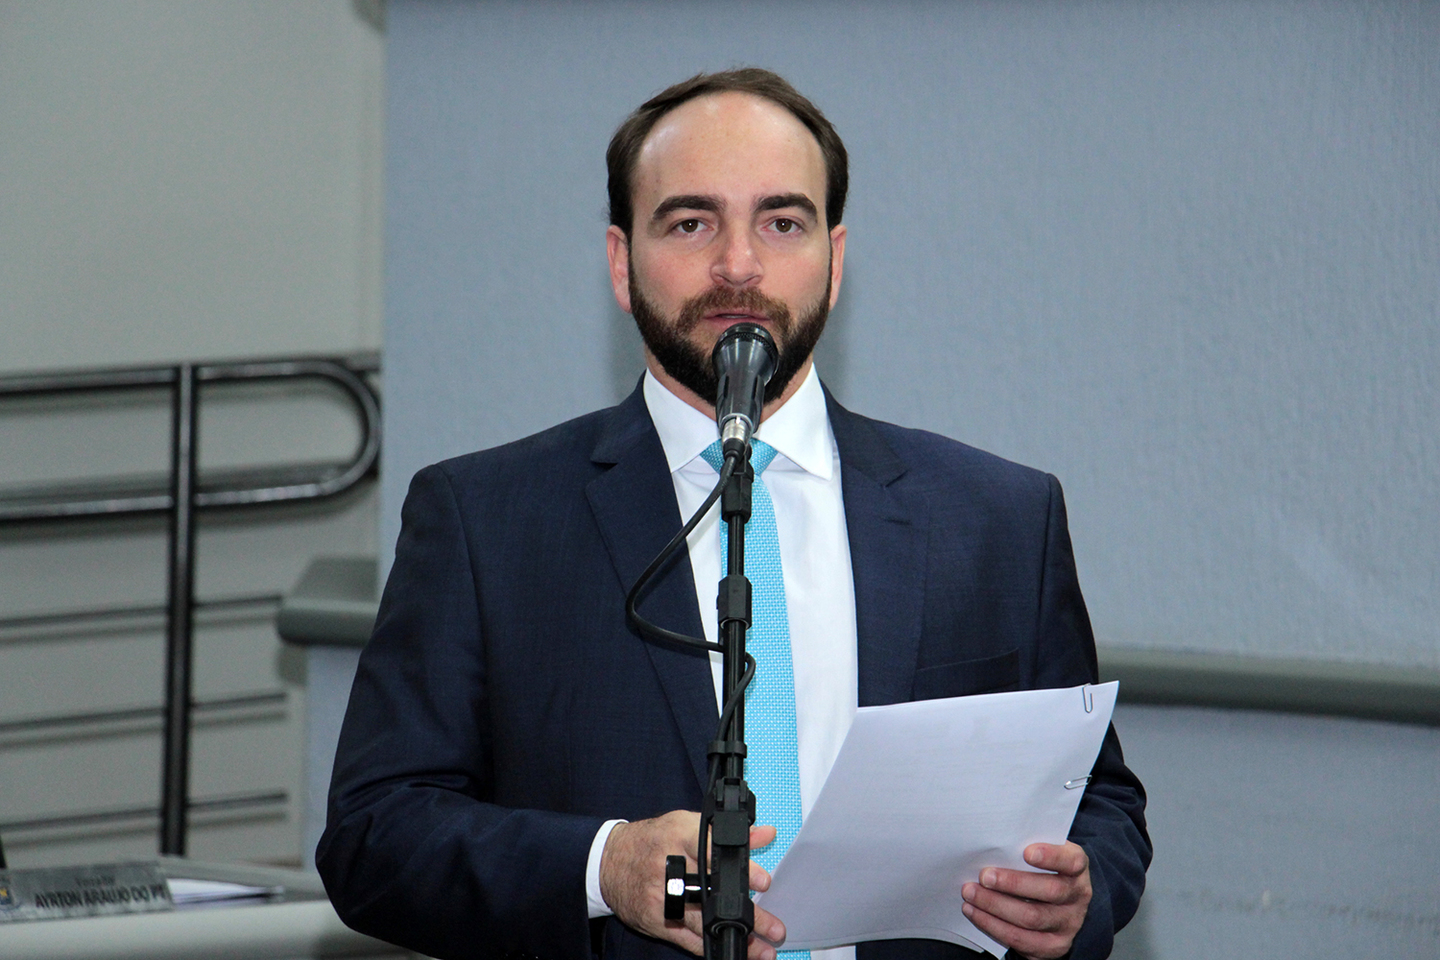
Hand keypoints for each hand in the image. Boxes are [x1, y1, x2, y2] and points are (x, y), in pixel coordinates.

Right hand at [598, 810, 786, 958]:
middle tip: (773, 927)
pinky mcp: (655, 920)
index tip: (763, 882)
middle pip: (713, 893)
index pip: (713, 850)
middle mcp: (669, 866)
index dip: (740, 867)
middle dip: (746, 914)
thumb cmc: (652, 841)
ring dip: (735, 937)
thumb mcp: (684, 825)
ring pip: (703, 922)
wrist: (608, 862)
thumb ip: (725, 833)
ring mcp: (661, 897)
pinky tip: (731, 952)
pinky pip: (686, 939)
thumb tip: (765, 834)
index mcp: (679, 835)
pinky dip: (710, 947)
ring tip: (762, 950)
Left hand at [960, 842, 1091, 959]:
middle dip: (1013, 883)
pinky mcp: (1053, 946)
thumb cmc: (1041, 870)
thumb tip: (993, 841)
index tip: (1027, 852)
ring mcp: (1067, 924)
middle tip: (984, 876)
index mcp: (1077, 869)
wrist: (1058, 906)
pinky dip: (993, 925)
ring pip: (1032, 918)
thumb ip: (1024, 846)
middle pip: (1050, 891)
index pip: (1072, 861)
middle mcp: (1077, 897)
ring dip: (995, 905)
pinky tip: (974, 912)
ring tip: (970, 893)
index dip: (1051, 856)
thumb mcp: (1042, 853)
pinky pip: (1021, 939)